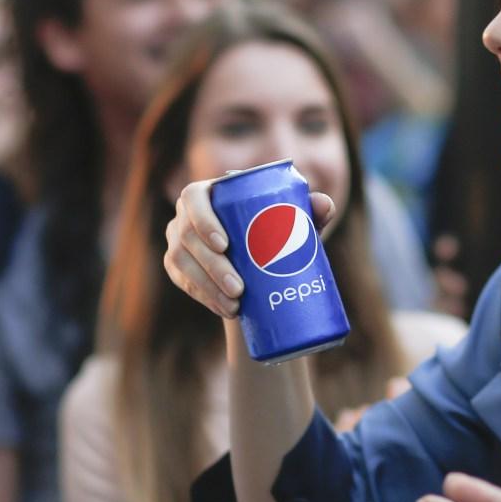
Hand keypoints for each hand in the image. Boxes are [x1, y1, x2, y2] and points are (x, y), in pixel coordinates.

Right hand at [164, 179, 335, 320]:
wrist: (264, 269)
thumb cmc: (280, 236)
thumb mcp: (296, 226)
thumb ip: (313, 213)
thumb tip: (324, 204)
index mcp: (210, 192)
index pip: (194, 197)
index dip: (203, 220)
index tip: (225, 245)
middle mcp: (187, 213)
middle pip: (187, 235)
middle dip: (211, 265)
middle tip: (239, 289)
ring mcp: (178, 239)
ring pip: (180, 260)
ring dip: (205, 285)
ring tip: (233, 305)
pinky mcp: (176, 266)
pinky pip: (182, 280)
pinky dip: (203, 296)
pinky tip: (223, 309)